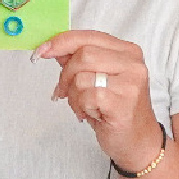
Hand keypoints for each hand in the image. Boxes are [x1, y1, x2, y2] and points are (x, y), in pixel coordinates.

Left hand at [36, 30, 162, 169]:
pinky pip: (87, 95)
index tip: (41, 51)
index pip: (88, 37)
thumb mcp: (97, 79)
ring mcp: (130, 82)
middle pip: (83, 54)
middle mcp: (132, 63)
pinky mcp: (123, 102)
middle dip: (65, 75)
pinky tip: (90, 114)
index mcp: (127, 51)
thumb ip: (78, 60)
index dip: (61, 42)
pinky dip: (80, 106)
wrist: (137, 141)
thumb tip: (52, 47)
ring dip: (73, 95)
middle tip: (64, 92)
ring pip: (81, 76)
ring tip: (83, 107)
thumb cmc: (117, 110)